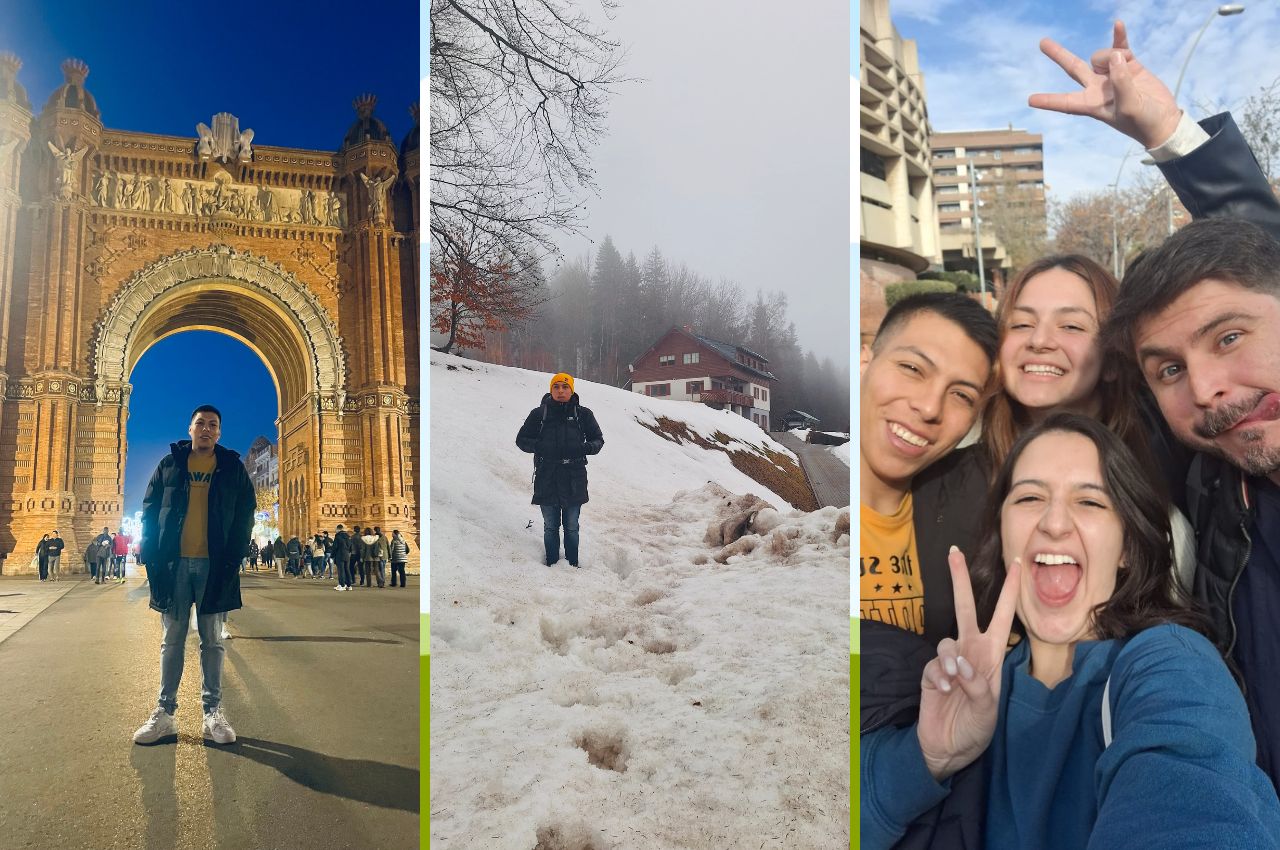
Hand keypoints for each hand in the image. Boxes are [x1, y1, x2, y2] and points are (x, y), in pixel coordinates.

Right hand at [916, 547, 1020, 781]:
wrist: (949, 748)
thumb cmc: (976, 729)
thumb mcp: (989, 711)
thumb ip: (979, 686)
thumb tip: (961, 664)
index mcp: (992, 656)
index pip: (1002, 617)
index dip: (1010, 591)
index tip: (1017, 563)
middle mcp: (970, 653)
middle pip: (965, 608)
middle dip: (960, 580)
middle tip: (954, 552)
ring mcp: (948, 662)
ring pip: (946, 641)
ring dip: (950, 660)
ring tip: (954, 684)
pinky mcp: (930, 673)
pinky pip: (934, 665)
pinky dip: (940, 678)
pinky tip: (945, 693)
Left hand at [1029, 20, 1180, 148]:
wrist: (1164, 120)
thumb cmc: (1142, 121)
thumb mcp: (1128, 106)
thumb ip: (1120, 82)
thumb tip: (1114, 57)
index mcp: (1091, 104)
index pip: (1065, 102)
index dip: (1048, 100)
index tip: (1030, 100)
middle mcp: (1097, 88)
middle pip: (1073, 68)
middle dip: (1059, 55)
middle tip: (1042, 43)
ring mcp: (1112, 74)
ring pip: (1102, 55)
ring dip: (1114, 57)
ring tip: (1128, 67)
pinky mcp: (1129, 64)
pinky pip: (1120, 46)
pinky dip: (1119, 37)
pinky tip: (1118, 24)